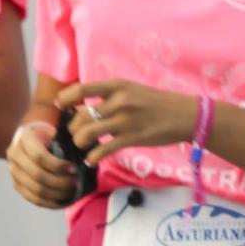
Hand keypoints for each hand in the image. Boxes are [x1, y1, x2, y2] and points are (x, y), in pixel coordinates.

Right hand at [6, 120, 81, 208]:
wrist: (34, 136)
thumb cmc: (50, 129)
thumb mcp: (55, 120)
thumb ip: (63, 119)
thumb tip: (76, 119)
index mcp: (23, 138)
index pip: (39, 157)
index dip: (58, 166)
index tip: (74, 168)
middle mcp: (14, 154)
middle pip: (38, 176)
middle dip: (60, 182)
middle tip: (76, 182)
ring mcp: (13, 171)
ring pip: (36, 190)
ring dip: (57, 194)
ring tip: (72, 190)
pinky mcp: (17, 185)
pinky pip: (33, 199)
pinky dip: (50, 203)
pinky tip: (63, 200)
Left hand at [56, 80, 196, 164]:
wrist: (185, 114)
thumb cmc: (156, 102)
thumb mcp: (132, 90)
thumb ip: (110, 96)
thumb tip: (87, 107)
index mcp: (117, 86)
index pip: (82, 89)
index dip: (65, 98)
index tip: (59, 106)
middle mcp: (119, 101)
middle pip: (82, 116)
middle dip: (73, 128)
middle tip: (75, 133)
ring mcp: (125, 120)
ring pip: (88, 133)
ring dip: (79, 141)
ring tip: (81, 145)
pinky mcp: (132, 138)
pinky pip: (103, 150)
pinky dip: (92, 157)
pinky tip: (90, 160)